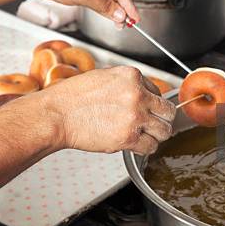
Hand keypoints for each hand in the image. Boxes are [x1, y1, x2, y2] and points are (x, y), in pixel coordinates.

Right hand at [15, 66, 175, 153]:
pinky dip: (145, 149)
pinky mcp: (128, 137)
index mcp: (132, 76)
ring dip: (156, 136)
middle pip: (168, 111)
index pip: (158, 91)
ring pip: (165, 131)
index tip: (145, 110)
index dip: (151, 103)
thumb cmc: (72, 98)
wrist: (56, 114)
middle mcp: (137, 94)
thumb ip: (127, 84)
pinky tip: (135, 145)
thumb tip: (143, 93)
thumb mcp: (104, 77)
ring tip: (143, 136)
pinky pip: (151, 147)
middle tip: (152, 126)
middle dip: (161, 120)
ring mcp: (135, 116)